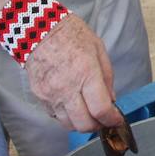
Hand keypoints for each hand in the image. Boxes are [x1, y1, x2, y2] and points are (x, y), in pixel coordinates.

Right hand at [24, 14, 123, 132]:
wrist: (38, 29)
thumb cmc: (70, 34)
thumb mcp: (98, 49)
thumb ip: (107, 77)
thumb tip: (111, 99)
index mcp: (86, 73)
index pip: (101, 109)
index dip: (112, 119)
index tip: (116, 120)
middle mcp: (67, 88)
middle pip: (84, 124)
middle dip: (98, 126)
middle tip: (103, 120)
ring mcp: (51, 94)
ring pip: (68, 125)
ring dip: (81, 123)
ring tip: (88, 114)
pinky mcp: (40, 96)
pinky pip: (55, 116)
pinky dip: (66, 116)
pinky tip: (72, 105)